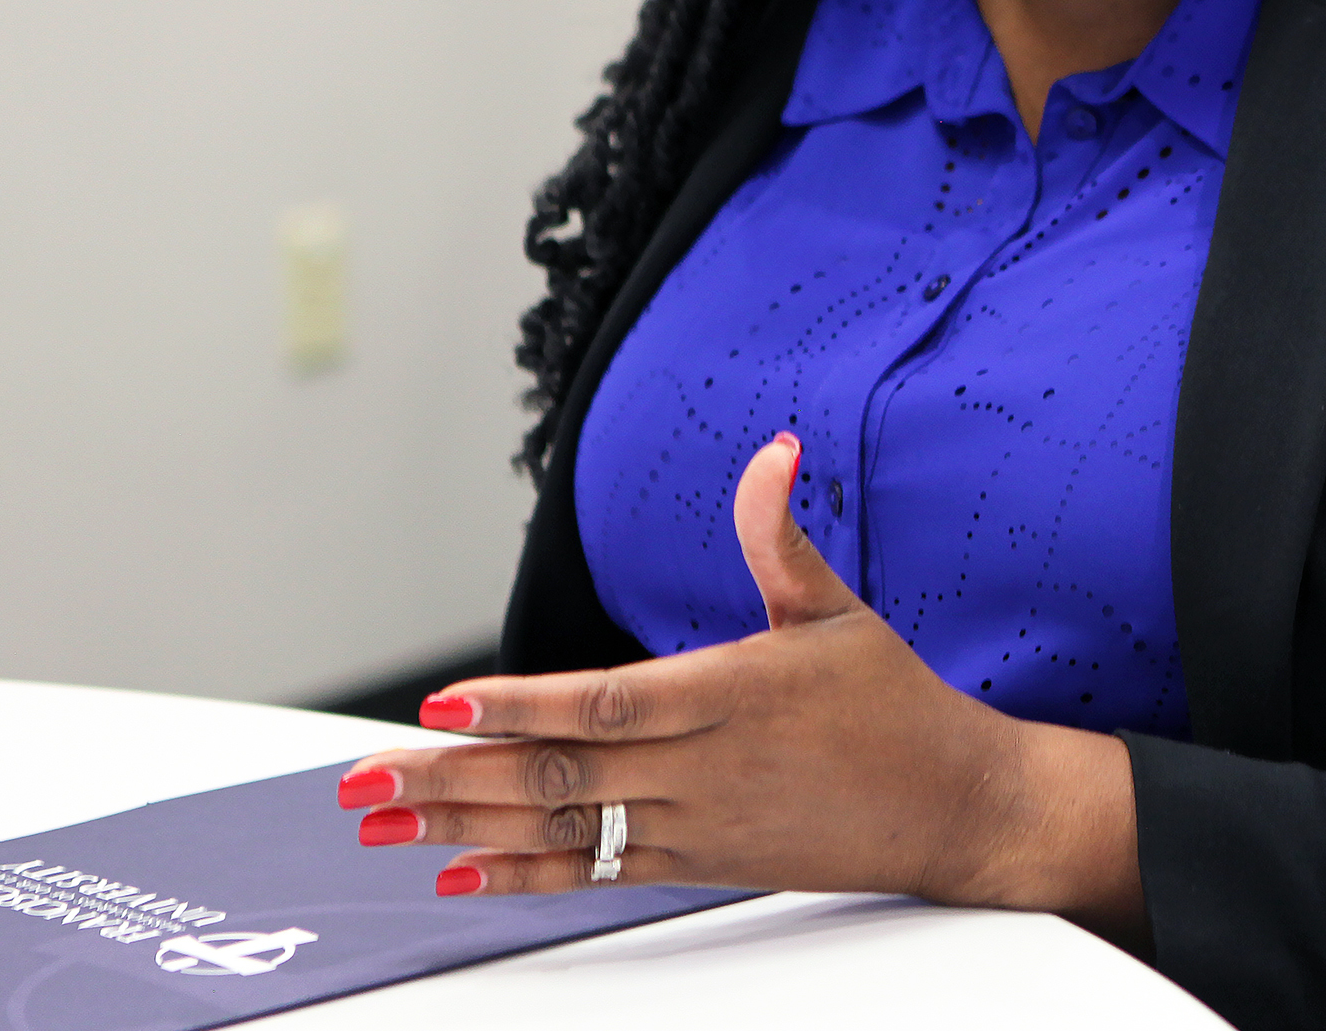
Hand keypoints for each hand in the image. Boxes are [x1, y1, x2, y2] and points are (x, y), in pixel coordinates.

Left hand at [336, 434, 1145, 942]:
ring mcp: (700, 824)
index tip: (444, 705)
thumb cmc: (897, 704)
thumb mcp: (841, 610)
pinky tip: (461, 871)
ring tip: (387, 824)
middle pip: (563, 775)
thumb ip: (781, 536)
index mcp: (734, 693)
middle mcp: (708, 767)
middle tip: (366, 780)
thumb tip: (772, 451)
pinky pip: (600, 873)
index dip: (523, 707)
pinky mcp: (704, 864)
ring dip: (468, 827)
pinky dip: (526, 874)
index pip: (610, 703)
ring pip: (568, 827)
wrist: (959, 808)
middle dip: (455, 778)